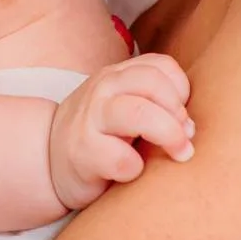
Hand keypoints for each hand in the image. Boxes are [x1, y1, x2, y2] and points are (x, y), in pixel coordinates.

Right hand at [48, 53, 193, 209]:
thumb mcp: (124, 106)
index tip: (181, 117)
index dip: (181, 91)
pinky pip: (122, 159)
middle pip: (154, 84)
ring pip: (140, 114)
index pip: (162, 67)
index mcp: (118, 75)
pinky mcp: (82, 153)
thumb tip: (191, 126)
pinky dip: (135, 168)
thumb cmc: (101, 136)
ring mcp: (90, 118)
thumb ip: (156, 104)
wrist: (48, 160)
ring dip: (169, 135)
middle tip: (186, 140)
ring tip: (180, 154)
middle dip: (179, 115)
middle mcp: (102, 89)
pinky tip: (132, 172)